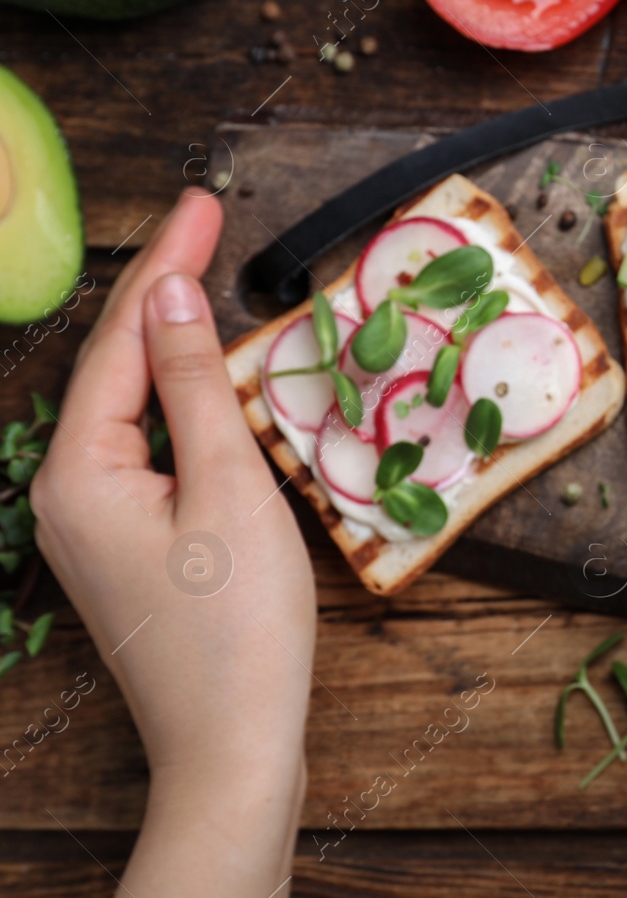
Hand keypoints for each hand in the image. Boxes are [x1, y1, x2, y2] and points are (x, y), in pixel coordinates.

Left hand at [32, 189, 313, 894]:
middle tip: (206, 220)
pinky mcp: (125, 543)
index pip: (125, 340)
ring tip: (203, 276)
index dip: (166, 264)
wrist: (232, 744)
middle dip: (161, 289)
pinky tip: (203, 374)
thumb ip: (194, 385)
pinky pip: (145, 445)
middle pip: (117, 365)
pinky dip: (176, 397)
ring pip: (130, 404)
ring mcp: (93, 521)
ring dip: (167, 339)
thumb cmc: (238, 624)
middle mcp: (68, 490)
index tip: (203, 202)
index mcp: (82, 470)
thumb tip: (172, 294)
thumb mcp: (227, 488)